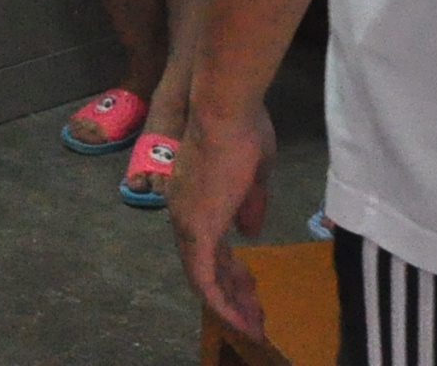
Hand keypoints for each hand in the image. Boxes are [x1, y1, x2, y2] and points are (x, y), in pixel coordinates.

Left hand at [170, 96, 277, 340]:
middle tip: (253, 315)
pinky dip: (220, 302)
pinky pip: (204, 279)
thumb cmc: (242, 130)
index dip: (230, 265)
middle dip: (232, 291)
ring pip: (203, 276)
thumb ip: (248, 204)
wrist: (225, 111)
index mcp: (195, 194)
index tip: (249, 282)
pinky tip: (239, 320)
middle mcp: (183, 210)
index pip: (209, 240)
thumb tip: (249, 232)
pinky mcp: (196, 231)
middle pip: (204, 263)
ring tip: (252, 325)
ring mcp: (186, 221)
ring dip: (229, 303)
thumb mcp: (253, 172)